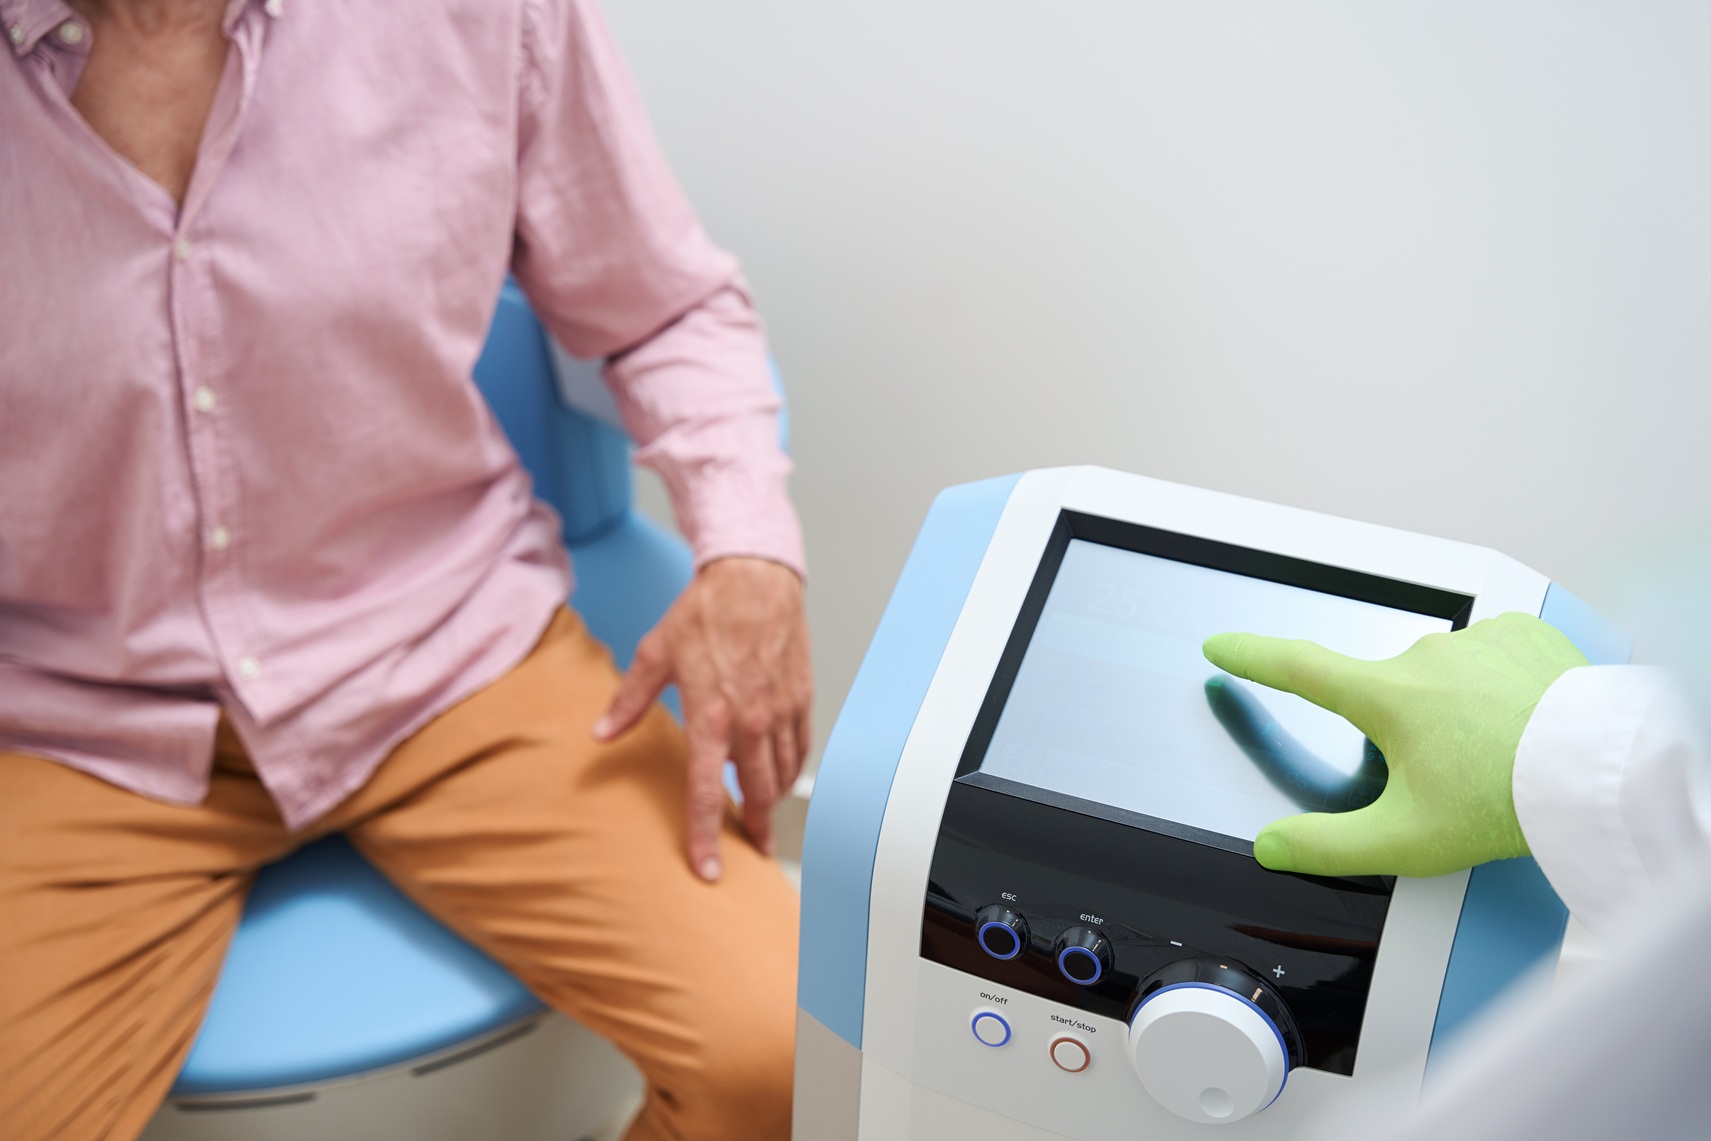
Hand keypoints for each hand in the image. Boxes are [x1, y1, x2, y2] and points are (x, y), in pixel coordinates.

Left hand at [594, 556, 811, 880]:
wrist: (754, 577)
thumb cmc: (706, 612)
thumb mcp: (655, 654)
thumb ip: (629, 702)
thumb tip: (600, 734)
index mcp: (711, 716)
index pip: (706, 792)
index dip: (705, 836)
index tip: (707, 869)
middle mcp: (751, 721)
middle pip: (758, 795)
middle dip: (756, 830)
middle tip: (754, 853)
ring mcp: (781, 710)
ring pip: (784, 774)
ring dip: (775, 800)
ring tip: (766, 816)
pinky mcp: (801, 698)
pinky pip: (801, 747)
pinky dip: (792, 767)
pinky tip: (782, 772)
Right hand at [1202, 612, 1586, 877]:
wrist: (1599, 772)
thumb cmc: (1507, 800)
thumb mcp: (1404, 839)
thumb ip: (1326, 846)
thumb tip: (1271, 848)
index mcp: (1385, 697)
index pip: (1296, 668)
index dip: (1251, 656)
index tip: (1222, 646)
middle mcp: (1425, 656)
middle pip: (1385, 694)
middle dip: (1402, 732)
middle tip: (1445, 779)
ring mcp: (1476, 639)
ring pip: (1441, 677)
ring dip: (1453, 709)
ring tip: (1494, 756)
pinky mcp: (1523, 635)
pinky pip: (1490, 657)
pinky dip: (1496, 687)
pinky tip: (1518, 721)